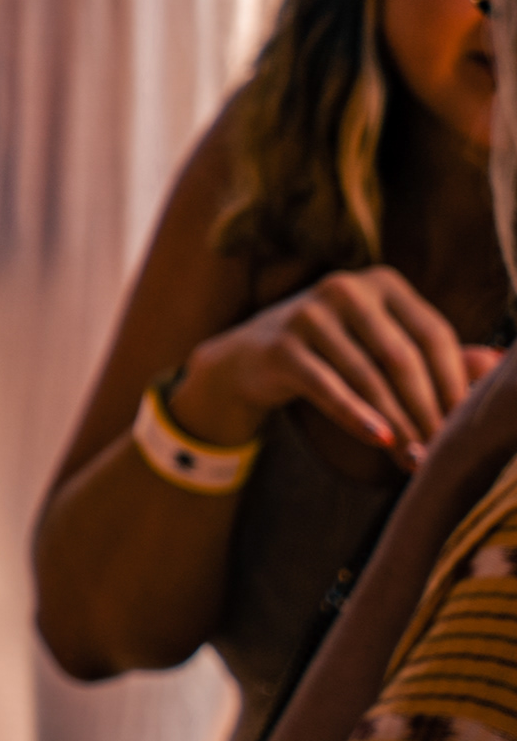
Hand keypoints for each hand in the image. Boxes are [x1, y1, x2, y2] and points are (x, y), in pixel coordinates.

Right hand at [176, 265, 493, 459]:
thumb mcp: (382, 346)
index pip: (433, 334)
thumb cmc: (332, 353)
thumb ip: (436, 356)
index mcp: (381, 283)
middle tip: (443, 451)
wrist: (248, 359)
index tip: (467, 425)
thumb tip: (495, 363)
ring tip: (416, 458)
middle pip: (402, 357)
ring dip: (397, 422)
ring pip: (367, 375)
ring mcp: (308, 312)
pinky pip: (327, 386)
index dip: (456, 382)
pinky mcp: (280, 343)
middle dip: (427, 409)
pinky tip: (379, 440)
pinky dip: (356, 415)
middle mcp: (345, 288)